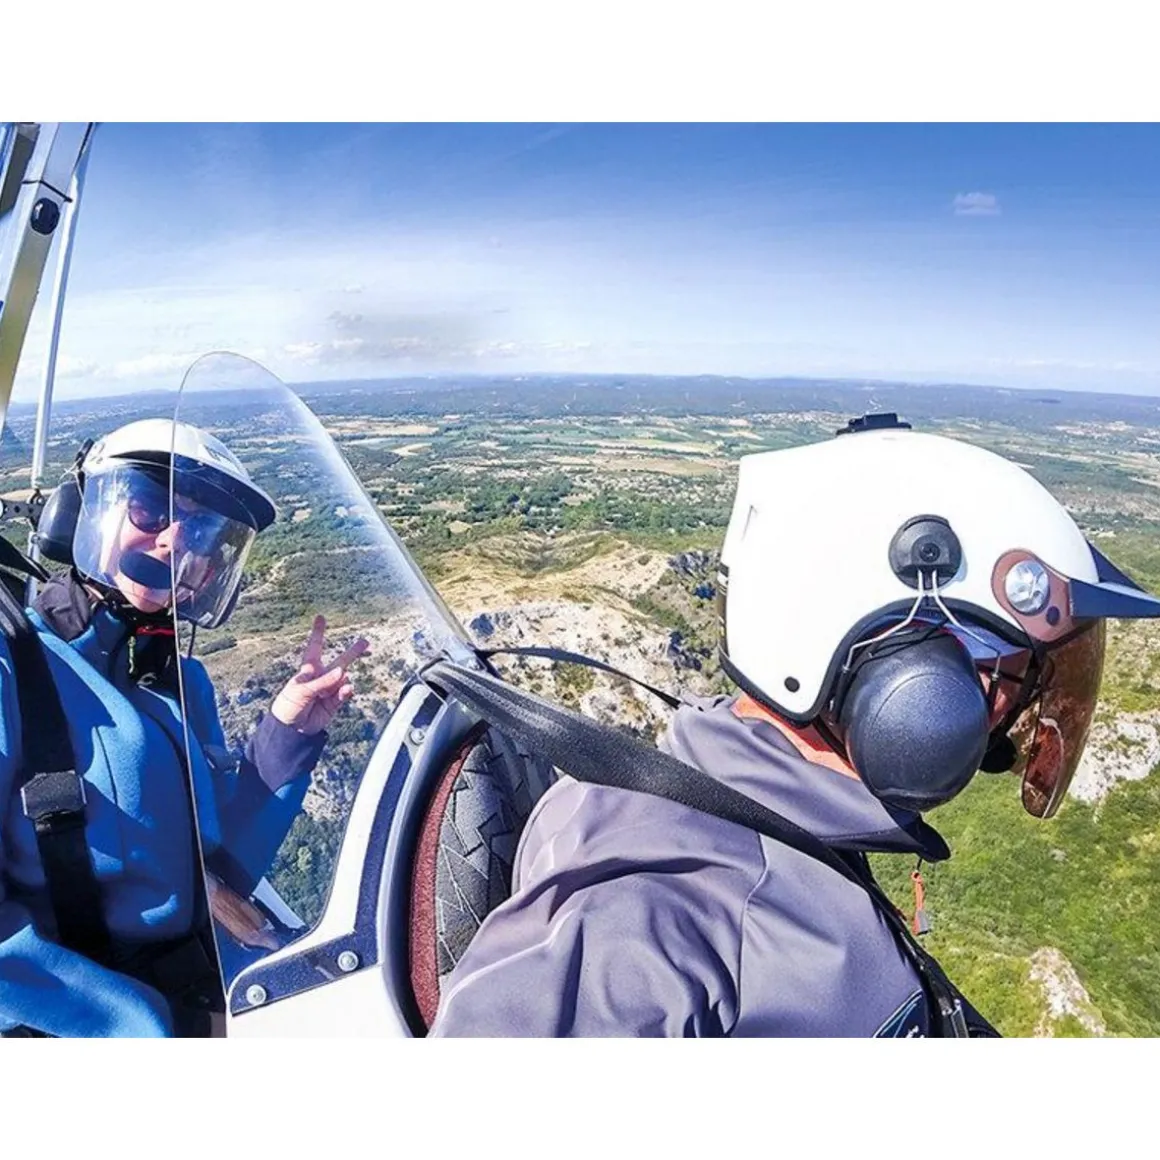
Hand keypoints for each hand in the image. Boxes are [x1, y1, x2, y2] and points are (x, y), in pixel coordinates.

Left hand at [270, 615, 369, 734]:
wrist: (292, 730)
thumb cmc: (289, 706)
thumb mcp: (301, 690)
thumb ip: (323, 682)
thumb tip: (343, 674)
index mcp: (308, 670)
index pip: (314, 647)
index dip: (318, 633)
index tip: (320, 618)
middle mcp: (321, 677)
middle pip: (340, 661)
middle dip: (353, 652)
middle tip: (365, 642)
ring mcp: (329, 690)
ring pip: (343, 679)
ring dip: (343, 680)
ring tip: (340, 685)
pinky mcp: (334, 703)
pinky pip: (344, 693)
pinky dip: (346, 691)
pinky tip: (346, 690)